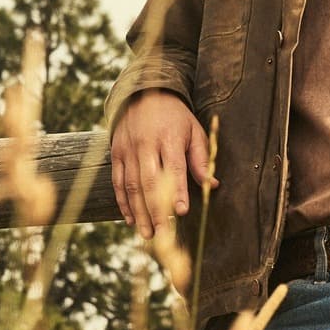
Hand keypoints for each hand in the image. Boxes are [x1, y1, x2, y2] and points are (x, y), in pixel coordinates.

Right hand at [110, 90, 215, 238]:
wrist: (143, 94)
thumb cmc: (175, 117)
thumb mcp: (194, 130)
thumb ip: (201, 158)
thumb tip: (213, 185)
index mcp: (169, 138)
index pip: (174, 168)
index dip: (177, 191)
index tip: (181, 211)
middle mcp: (146, 144)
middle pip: (149, 182)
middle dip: (156, 210)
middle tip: (163, 234)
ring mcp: (128, 149)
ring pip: (132, 186)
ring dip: (139, 212)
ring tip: (148, 234)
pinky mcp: (116, 153)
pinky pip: (118, 182)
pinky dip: (123, 203)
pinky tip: (131, 220)